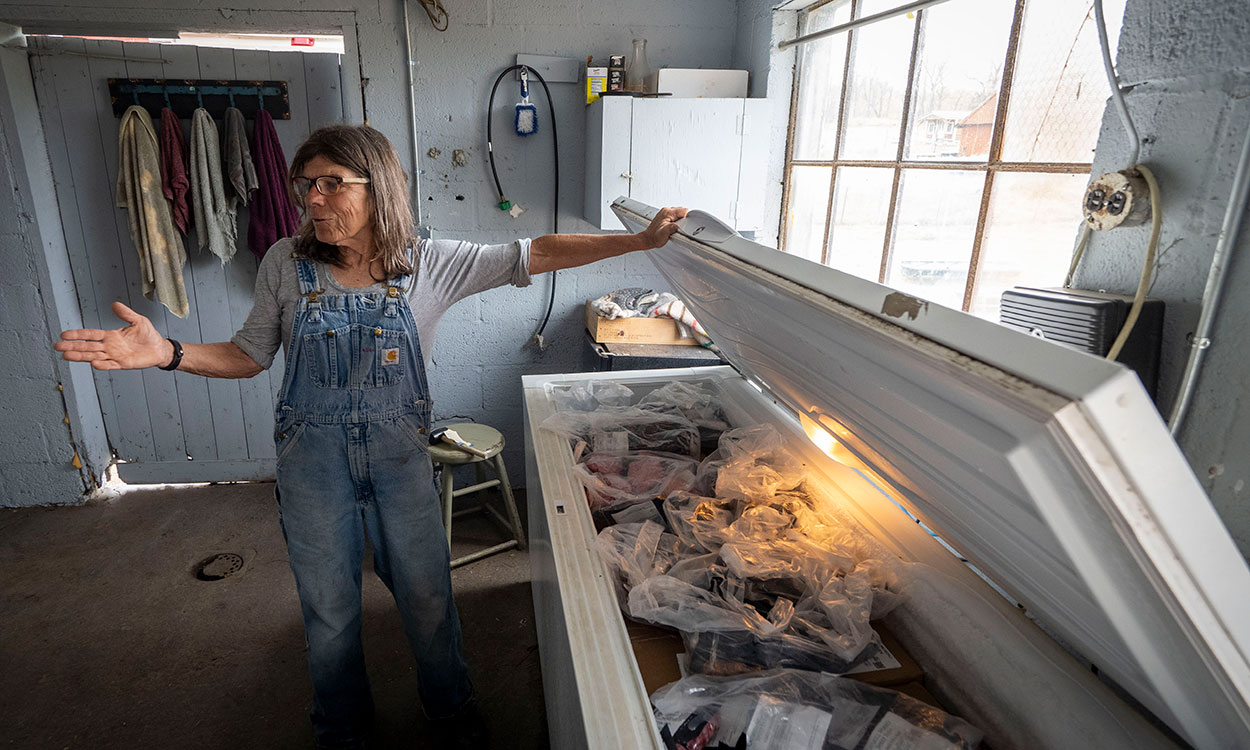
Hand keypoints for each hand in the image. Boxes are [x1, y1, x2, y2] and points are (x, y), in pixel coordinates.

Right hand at [54, 301, 172, 370]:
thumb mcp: (138, 320)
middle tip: (57, 347)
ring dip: (80, 357)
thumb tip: (114, 304)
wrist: (160, 348)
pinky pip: (110, 365)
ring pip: (93, 356)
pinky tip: (93, 363)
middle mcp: (110, 346)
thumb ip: (126, 313)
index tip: (63, 335)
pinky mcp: (123, 364)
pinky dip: (102, 364)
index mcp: (111, 336)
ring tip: (66, 356)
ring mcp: (115, 356)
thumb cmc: (148, 335)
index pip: (90, 334)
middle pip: (87, 346)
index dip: (77, 335)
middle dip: (72, 346)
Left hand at [638, 206, 688, 249]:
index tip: (687, 225)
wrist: (648, 239)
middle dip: (685, 220)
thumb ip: (672, 228)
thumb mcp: (664, 233)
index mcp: (667, 213)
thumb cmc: (654, 237)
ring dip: (681, 221)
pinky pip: (675, 216)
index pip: (683, 211)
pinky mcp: (665, 217)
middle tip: (682, 228)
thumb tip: (678, 226)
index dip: (687, 218)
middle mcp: (666, 211)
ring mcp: (665, 213)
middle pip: (682, 211)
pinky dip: (677, 222)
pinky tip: (674, 228)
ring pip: (679, 214)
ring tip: (677, 229)